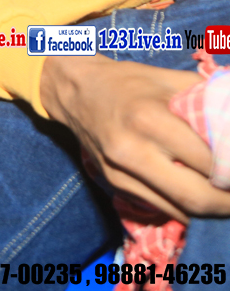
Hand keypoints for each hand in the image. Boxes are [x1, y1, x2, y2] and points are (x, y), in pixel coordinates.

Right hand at [41, 55, 229, 222]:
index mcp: (149, 119)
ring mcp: (120, 172)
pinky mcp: (114, 184)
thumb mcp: (170, 80)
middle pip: (196, 197)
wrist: (76, 90)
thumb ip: (210, 100)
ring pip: (180, 210)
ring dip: (212, 209)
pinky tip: (199, 196)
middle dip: (228, 202)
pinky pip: (162, 207)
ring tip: (225, 196)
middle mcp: (132, 151)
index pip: (209, 161)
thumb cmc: (128, 82)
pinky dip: (187, 208)